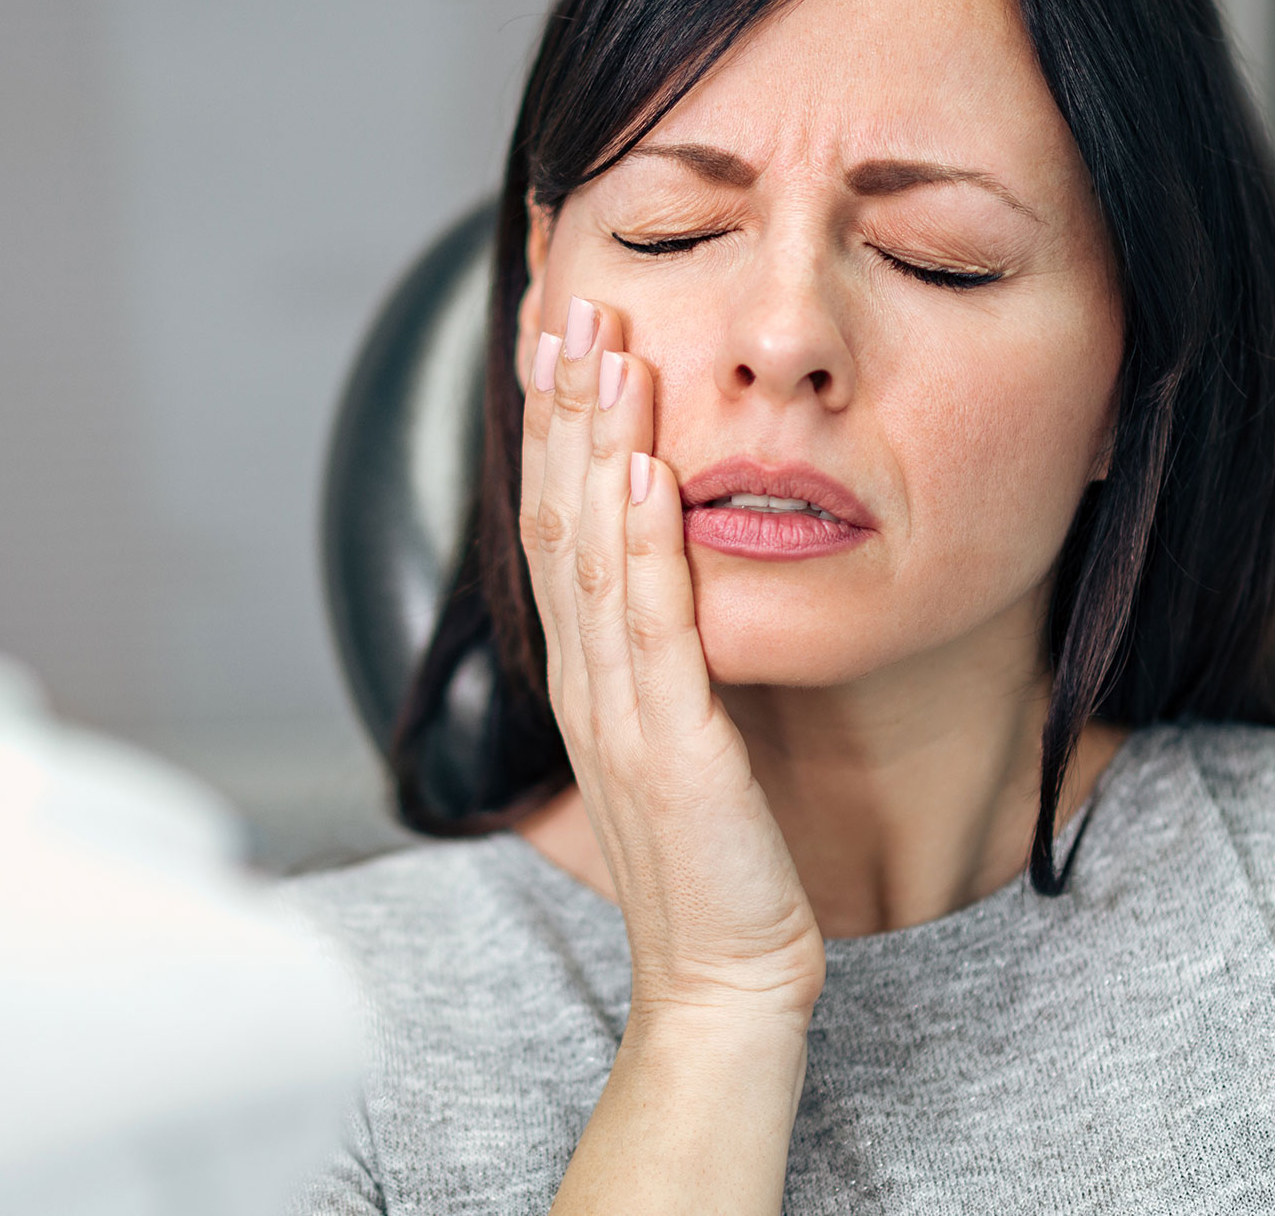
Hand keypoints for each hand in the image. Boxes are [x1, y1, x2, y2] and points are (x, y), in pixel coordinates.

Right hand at [521, 297, 826, 1021]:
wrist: (723, 978)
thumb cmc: (715, 864)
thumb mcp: (681, 735)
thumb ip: (667, 653)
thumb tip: (679, 565)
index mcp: (587, 673)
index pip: (555, 520)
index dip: (551, 421)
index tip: (557, 328)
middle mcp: (586, 679)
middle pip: (555, 512)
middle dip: (557, 400)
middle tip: (562, 295)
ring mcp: (618, 710)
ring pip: (590, 549)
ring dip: (593, 439)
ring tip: (604, 344)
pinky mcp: (669, 744)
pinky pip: (649, 623)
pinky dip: (639, 538)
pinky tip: (642, 465)